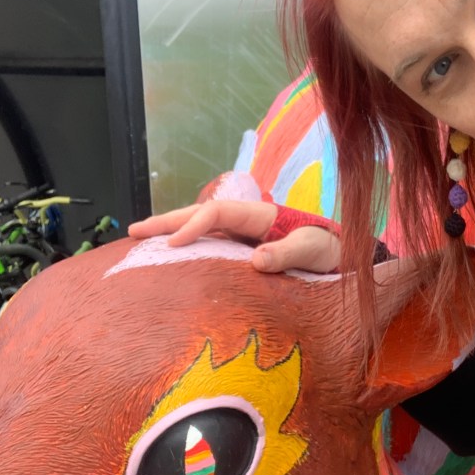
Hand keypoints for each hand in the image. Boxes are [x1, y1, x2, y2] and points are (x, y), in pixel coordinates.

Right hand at [128, 200, 340, 273]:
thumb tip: (255, 261)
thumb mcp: (314, 251)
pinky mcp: (242, 252)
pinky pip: (208, 246)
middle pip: (198, 214)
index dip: (193, 226)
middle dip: (165, 222)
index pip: (217, 213)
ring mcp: (242, 237)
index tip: (172, 246)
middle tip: (132, 233)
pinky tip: (167, 259)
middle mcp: (246, 222)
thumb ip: (288, 253)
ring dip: (170, 233)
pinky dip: (185, 249)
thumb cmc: (330, 251)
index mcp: (260, 216)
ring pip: (199, 229)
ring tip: (138, 243)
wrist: (341, 257)